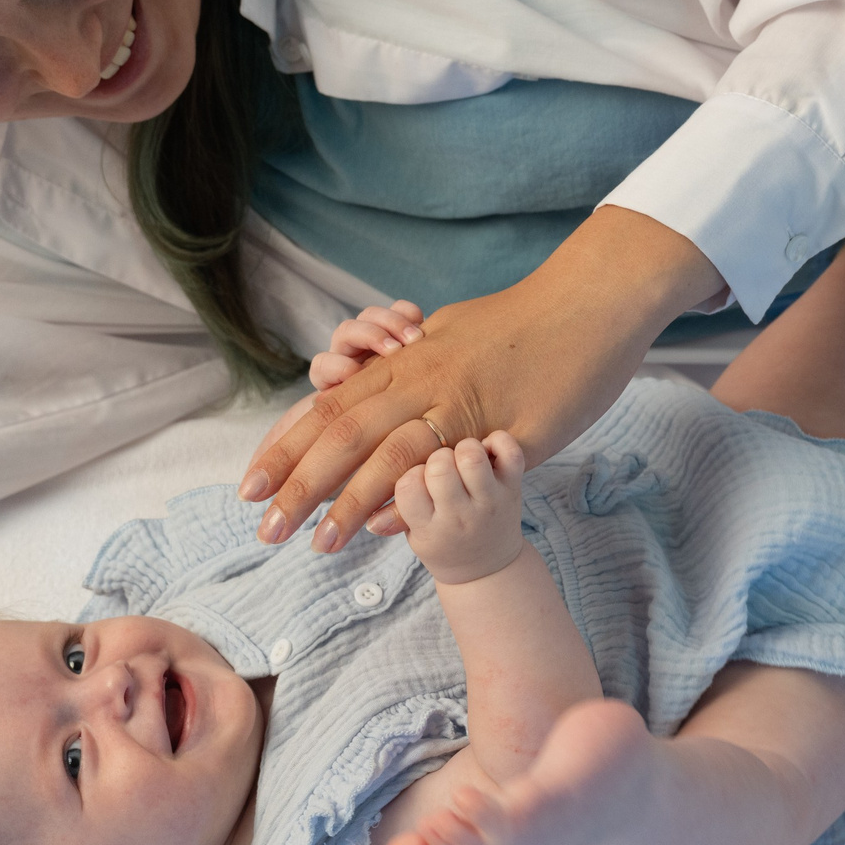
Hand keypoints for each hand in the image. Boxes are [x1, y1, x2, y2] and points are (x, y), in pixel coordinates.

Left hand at [237, 206, 721, 551]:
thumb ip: (416, 365)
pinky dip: (416, 496)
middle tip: (260, 526)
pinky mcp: (509, 427)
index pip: (330, 405)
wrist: (595, 298)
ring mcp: (464, 402)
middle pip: (341, 431)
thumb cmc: (529, 319)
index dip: (287, 445)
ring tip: (318, 545)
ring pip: (389, 452)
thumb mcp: (454, 335)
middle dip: (295, 482)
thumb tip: (380, 374)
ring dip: (348, 501)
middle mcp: (423, 378)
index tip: (250, 484)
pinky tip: (386, 527)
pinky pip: (452, 466)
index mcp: (408, 360)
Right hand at [396, 433, 526, 584]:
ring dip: (463, 448)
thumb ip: (395, 517)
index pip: (407, 485)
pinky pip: (511, 451)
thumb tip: (368, 519)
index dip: (406, 472)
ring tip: (461, 457)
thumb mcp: (414, 535)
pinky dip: (499, 441)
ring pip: (472, 456)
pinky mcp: (514, 488)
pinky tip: (487, 450)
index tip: (413, 477)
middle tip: (438, 466)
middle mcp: (460, 516)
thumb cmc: (442, 542)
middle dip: (434, 458)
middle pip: (439, 466)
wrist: (487, 569)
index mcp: (429, 527)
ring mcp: (490, 502)